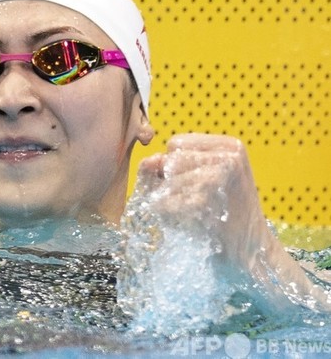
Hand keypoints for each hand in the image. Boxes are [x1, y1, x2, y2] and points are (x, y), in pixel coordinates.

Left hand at [130, 133, 271, 273]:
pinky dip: (169, 216)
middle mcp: (230, 156)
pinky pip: (165, 203)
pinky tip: (192, 224)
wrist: (251, 254)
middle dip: (170, 182)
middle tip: (194, 203)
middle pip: (170, 160)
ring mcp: (222, 176)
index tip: (194, 186)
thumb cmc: (217, 216)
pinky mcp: (210, 200)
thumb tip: (148, 161)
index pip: (176, 143)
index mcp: (229, 146)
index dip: (173, 167)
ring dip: (169, 201)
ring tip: (194, 214)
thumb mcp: (196, 182)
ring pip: (167, 181)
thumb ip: (163, 167)